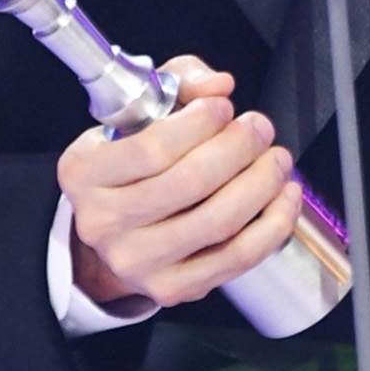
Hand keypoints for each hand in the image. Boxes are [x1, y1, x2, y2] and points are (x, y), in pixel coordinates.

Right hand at [58, 56, 301, 310]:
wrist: (114, 227)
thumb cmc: (131, 160)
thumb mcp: (140, 111)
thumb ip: (180, 83)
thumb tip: (219, 85)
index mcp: (85, 172)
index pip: (152, 148)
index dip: (200, 124)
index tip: (224, 107)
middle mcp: (103, 222)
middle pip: (190, 183)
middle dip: (239, 147)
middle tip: (259, 127)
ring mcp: (137, 261)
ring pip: (218, 222)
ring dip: (262, 183)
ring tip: (276, 158)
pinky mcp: (172, 288)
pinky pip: (237, 257)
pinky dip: (273, 224)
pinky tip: (284, 196)